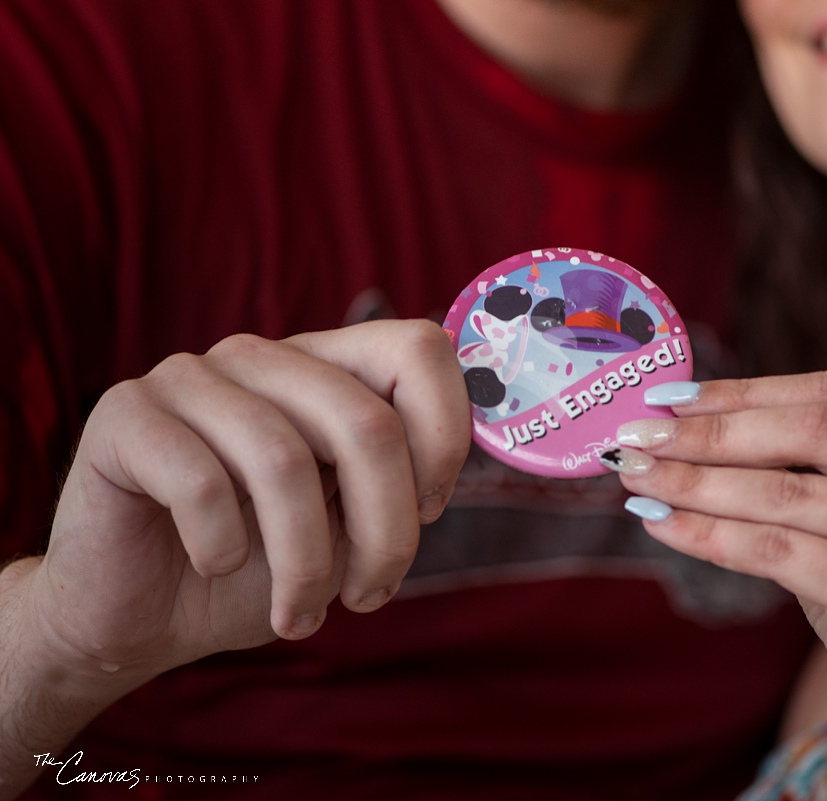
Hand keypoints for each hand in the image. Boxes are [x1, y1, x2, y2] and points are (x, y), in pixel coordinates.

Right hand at [21, 319, 470, 680]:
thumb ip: (395, 481)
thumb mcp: (347, 528)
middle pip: (366, 422)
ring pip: (285, 461)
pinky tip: (215, 567)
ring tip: (299, 614)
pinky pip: (201, 483)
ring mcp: (190, 376)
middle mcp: (263, 356)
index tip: (428, 511)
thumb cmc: (256, 569)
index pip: (419, 349)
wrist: (140, 618)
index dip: (444, 437)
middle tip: (371, 597)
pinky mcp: (125, 414)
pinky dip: (222, 547)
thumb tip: (442, 473)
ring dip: (305, 563)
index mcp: (325, 367)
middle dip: (385, 531)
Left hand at [608, 373, 826, 771]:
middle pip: (811, 432)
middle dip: (712, 432)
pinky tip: (661, 525)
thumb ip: (805, 464)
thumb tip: (688, 420)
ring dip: (695, 481)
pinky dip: (708, 534)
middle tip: (639, 436)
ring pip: (785, 494)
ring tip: (636, 476)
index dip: (746, 391)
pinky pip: (777, 552)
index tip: (671, 395)